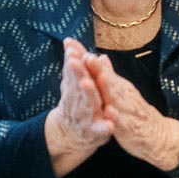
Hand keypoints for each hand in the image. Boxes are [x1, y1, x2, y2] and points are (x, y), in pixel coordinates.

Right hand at [45, 38, 112, 171]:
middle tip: (75, 62)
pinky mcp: (94, 132)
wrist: (68, 136)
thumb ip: (74, 65)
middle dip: (76, 74)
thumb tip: (69, 41)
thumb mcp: (73, 84)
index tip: (71, 49)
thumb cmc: (74, 104)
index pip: (74, 72)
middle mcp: (77, 102)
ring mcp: (85, 117)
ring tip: (88, 84)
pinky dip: (103, 127)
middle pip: (77, 86)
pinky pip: (99, 129)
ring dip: (88, 95)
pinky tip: (110, 126)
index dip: (73, 61)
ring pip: (87, 105)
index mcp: (75, 89)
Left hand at [84, 52, 178, 170]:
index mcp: (119, 87)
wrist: (157, 135)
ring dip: (107, 88)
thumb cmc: (135, 111)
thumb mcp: (121, 91)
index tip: (78, 48)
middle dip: (98, 69)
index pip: (103, 71)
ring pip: (116, 98)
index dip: (91, 60)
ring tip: (97, 79)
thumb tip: (100, 57)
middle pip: (109, 80)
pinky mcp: (130, 128)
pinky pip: (122, 122)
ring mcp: (127, 111)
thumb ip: (110, 75)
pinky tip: (108, 112)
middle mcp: (123, 96)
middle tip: (87, 57)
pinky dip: (115, 116)